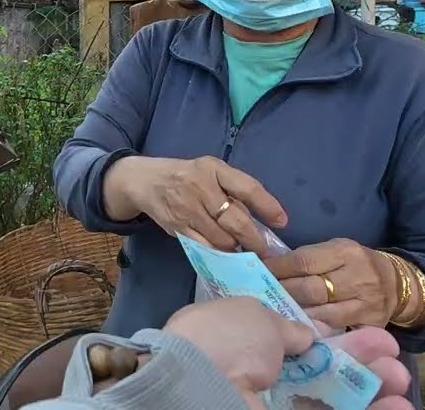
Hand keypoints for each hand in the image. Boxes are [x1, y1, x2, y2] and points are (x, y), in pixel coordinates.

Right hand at [115, 156, 286, 256]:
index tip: (282, 222)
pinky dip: (218, 254)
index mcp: (213, 168)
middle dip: (255, 240)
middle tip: (265, 252)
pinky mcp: (177, 227)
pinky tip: (226, 257)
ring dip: (237, 250)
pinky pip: (204, 247)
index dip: (268, 206)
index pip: (247, 187)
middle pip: (236, 219)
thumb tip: (260, 217)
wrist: (143, 181)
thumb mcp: (208, 170)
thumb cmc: (185, 176)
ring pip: (222, 238)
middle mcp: (200, 187)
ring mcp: (187, 209)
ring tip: (246, 255)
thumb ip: (231, 188)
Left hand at [164, 298, 410, 409]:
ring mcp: (269, 405)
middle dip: (358, 365)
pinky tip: (400, 407)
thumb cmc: (227, 341)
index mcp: (238, 342)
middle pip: (316, 375)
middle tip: (393, 359)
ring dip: (368, 391)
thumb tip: (307, 335)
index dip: (327, 340)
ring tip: (403, 382)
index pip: (288, 343)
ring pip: (326, 401)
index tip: (362, 333)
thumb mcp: (257, 316)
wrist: (200, 390)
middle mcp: (253, 379)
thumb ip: (286, 326)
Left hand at [264, 239, 399, 328]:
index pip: (303, 261)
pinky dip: (314, 329)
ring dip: (294, 314)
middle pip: (309, 289)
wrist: (399, 285)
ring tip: (273, 314)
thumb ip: (309, 258)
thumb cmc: (358, 264)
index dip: (277, 269)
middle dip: (281, 293)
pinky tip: (297, 328)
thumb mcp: (337, 250)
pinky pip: (335, 329)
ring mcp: (365, 303)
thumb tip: (270, 265)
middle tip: (259, 296)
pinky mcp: (370, 324)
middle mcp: (357, 277)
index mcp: (345, 252)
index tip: (257, 273)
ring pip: (320, 312)